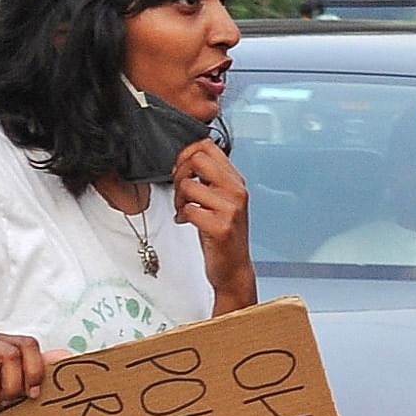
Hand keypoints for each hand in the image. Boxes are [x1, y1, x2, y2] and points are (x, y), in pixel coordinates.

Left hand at [172, 140, 256, 311]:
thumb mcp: (221, 200)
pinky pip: (189, 209)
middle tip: (181, 190)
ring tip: (183, 209)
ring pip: (189, 185)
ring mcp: (230, 209)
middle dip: (180, 173)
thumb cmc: (224, 235)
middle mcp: (236, 191)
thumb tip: (188, 158)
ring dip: (178, 198)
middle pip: (198, 159)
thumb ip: (209, 179)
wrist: (234, 268)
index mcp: (236, 181)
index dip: (187, 155)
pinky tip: (186, 221)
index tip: (182, 170)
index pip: (208, 146)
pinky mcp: (221, 227)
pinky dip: (181, 215)